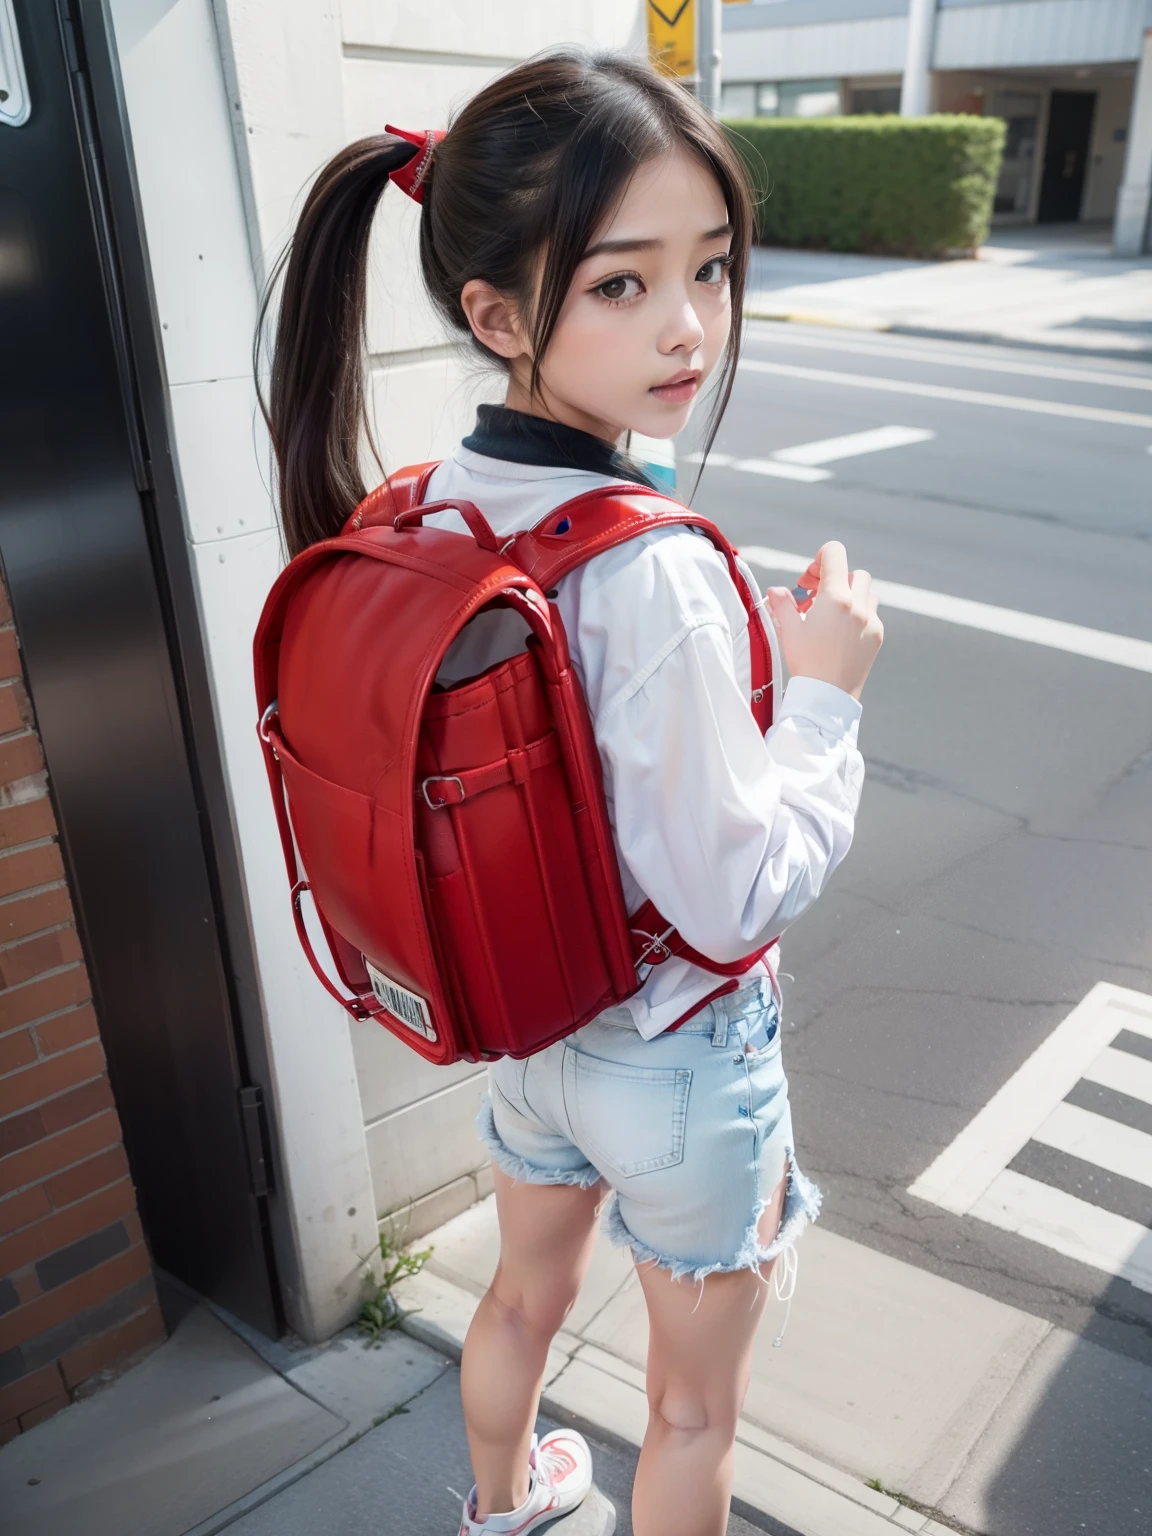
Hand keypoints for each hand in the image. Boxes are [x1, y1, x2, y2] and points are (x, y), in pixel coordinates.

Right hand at [765, 542, 882, 700]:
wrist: (827, 694)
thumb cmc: (806, 662)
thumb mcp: (788, 630)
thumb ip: (783, 604)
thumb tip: (776, 591)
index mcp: (835, 598)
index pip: (834, 554)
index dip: (820, 558)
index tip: (811, 578)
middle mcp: (858, 605)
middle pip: (853, 572)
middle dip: (835, 579)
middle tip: (817, 597)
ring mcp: (871, 620)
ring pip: (867, 592)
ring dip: (851, 595)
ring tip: (832, 613)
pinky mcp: (877, 636)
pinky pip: (872, 613)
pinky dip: (859, 614)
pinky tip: (842, 631)